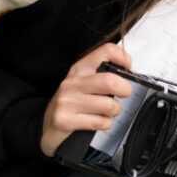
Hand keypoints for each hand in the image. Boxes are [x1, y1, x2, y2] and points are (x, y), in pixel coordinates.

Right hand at [40, 42, 134, 156]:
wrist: (47, 125)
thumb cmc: (73, 102)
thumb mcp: (85, 82)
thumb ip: (104, 74)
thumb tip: (129, 73)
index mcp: (80, 69)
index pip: (106, 51)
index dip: (123, 59)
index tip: (127, 68)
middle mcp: (72, 83)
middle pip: (110, 81)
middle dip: (125, 89)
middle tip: (124, 93)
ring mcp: (67, 101)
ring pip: (108, 105)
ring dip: (114, 111)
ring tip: (107, 111)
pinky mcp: (65, 120)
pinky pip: (100, 122)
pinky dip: (105, 124)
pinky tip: (97, 121)